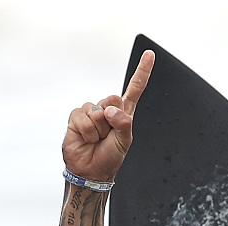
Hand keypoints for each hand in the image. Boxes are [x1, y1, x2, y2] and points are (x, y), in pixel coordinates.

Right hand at [62, 50, 154, 182]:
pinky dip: (87, 131)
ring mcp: (91, 112)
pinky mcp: (77, 117)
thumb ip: (123, 123)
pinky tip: (86, 139)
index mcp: (124, 113)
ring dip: (98, 129)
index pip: (135, 88)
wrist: (91, 170)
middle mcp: (107, 109)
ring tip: (96, 139)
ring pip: (97, 111)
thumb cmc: (110, 157)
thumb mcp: (125, 141)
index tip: (150, 54)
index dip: (142, 71)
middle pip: (113, 99)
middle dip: (112, 119)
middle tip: (108, 134)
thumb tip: (109, 110)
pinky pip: (83, 118)